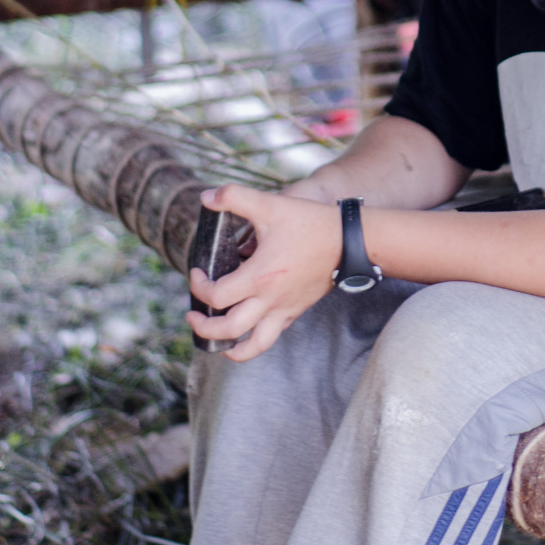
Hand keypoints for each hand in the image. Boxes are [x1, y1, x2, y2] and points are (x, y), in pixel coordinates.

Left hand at [186, 185, 340, 361]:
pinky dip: (254, 340)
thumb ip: (234, 196)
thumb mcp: (271, 204)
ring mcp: (284, 309)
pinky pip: (272, 336)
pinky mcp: (296, 311)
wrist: (351, 240)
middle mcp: (270, 300)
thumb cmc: (311, 224)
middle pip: (228, 330)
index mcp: (259, 277)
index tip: (196, 273)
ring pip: (254, 346)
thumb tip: (206, 196)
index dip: (198, 287)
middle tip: (193, 315)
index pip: (215, 296)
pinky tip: (247, 329)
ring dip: (230, 348)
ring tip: (217, 342)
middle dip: (203, 329)